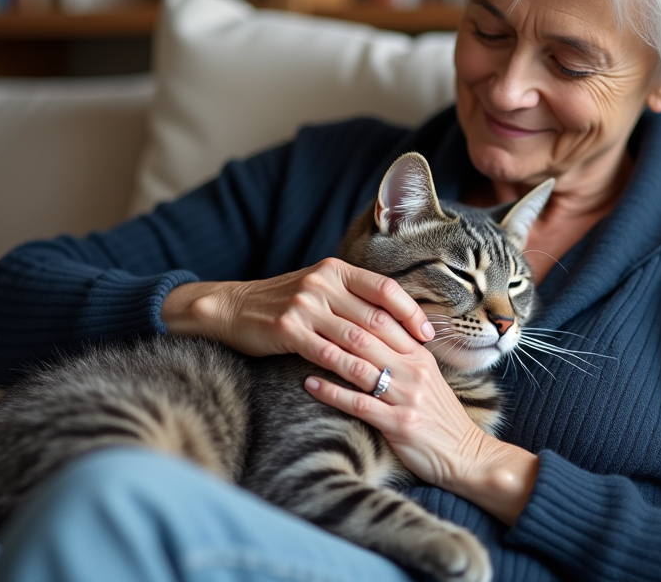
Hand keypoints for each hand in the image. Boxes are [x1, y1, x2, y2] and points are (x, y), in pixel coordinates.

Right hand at [160, 257, 434, 362]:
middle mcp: (323, 282)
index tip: (428, 334)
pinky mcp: (288, 329)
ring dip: (381, 364)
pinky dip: (349, 373)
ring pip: (356, 338)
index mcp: (336, 270)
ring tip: (401, 384)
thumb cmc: (283, 303)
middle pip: (375, 315)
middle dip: (403, 343)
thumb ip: (351, 298)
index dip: (410, 312)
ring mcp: (305, 304)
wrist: (232, 308)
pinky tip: (364, 389)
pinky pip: (328, 355)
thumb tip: (394, 318)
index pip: (385, 288)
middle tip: (423, 367)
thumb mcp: (319, 289)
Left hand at [303, 320, 538, 524]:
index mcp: (420, 354)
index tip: (320, 302)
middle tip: (300, 318)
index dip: (350, 308)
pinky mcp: (399, 424)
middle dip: (331, 326)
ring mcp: (407, 397)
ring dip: (325, 356)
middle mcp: (414, 370)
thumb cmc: (439, 416)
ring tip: (299, 347)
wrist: (466, 456)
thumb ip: (401, 354)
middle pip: (366, 337)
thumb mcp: (426, 377)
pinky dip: (330, 392)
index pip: (383, 320)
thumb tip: (367, 331)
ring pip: (359, 367)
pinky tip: (308, 383)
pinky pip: (358, 403)